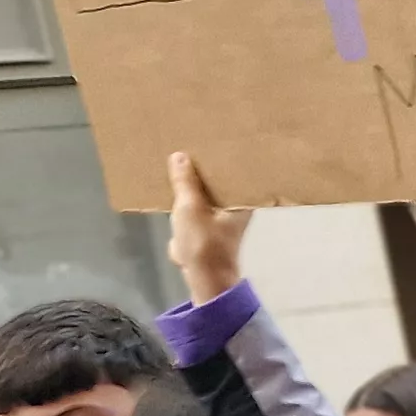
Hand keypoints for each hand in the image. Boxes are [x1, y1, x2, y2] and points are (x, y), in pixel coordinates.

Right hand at [166, 153, 252, 301]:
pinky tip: (174, 181)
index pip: (236, 171)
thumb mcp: (190, 207)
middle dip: (205, 166)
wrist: (202, 277)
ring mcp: (221, 214)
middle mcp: (236, 204)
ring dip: (193, 180)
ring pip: (206, 191)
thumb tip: (180, 155)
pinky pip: (196, 203)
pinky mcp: (206, 223)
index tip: (214, 138)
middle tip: (191, 143)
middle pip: (220, 179)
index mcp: (241, 199)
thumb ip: (185, 182)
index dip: (225, 156)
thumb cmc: (203, 242)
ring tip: (180, 157)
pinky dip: (186, 195)